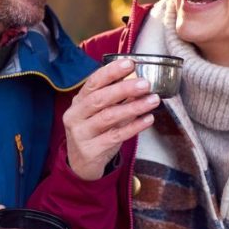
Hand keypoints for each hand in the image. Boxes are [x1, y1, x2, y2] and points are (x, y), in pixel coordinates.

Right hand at [63, 58, 157, 180]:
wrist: (80, 165)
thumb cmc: (94, 133)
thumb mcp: (99, 114)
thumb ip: (115, 100)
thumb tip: (139, 81)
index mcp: (78, 102)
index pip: (93, 82)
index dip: (111, 72)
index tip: (129, 63)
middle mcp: (75, 116)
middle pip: (100, 99)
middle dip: (124, 89)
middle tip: (145, 83)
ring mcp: (81, 134)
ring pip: (108, 117)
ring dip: (133, 107)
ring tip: (153, 100)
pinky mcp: (91, 150)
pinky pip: (115, 136)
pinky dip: (134, 127)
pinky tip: (148, 119)